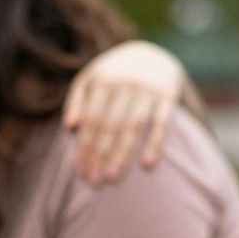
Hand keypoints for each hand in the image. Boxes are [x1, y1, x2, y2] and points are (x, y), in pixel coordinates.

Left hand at [65, 41, 184, 186]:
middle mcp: (126, 84)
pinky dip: (156, 143)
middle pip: (110, 126)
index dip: (85, 147)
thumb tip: (70, 127)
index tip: (81, 171)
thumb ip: (76, 101)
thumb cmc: (112, 74)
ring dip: (123, 154)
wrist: (152, 55)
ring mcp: (149, 90)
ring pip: (133, 127)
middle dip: (101, 155)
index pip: (91, 121)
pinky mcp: (169, 96)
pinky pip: (162, 123)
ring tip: (114, 177)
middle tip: (95, 182)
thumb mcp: (89, 79)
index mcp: (103, 81)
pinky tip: (148, 163)